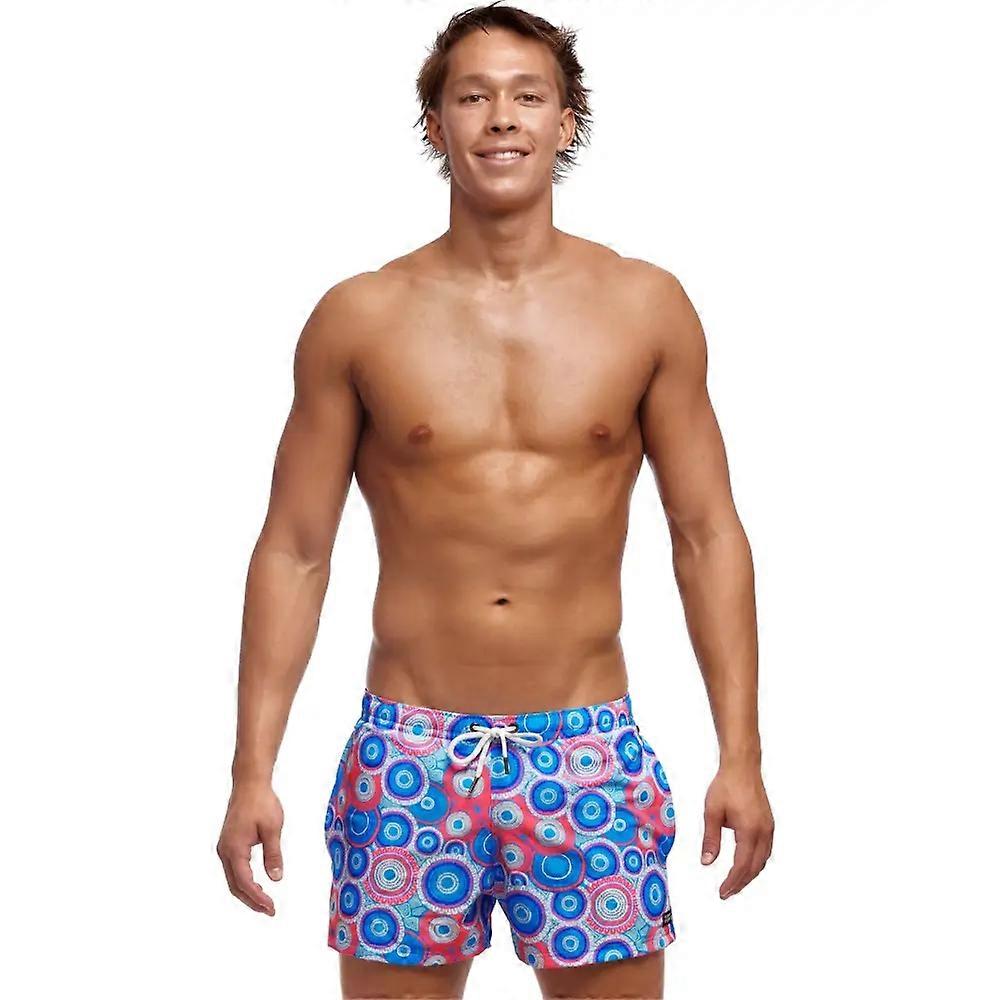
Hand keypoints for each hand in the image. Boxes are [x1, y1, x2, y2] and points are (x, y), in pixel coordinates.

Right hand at [216, 779, 284, 914]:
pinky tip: (255, 885)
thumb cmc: (261, 802)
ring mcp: (224, 848)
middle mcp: (225, 851)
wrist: (249, 784)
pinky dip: (243, 881)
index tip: (271, 907)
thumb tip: (276, 878)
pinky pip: (233, 870)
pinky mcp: (228, 844)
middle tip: (269, 910)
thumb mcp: (272, 828)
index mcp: (234, 849)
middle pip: (235, 886)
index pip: (245, 883)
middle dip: (251, 901)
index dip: (257, 898)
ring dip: (247, 893)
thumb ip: (273, 854)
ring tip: (264, 902)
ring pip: (232, 879)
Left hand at [701, 761, 773, 898]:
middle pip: (755, 867)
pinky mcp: (769, 823)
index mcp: (749, 831)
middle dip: (741, 882)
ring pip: (763, 860)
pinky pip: (766, 850)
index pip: (742, 865)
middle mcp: (763, 832)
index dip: (732, 882)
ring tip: (736, 882)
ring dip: (750, 874)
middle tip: (727, 892)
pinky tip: (747, 864)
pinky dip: (757, 862)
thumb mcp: (712, 812)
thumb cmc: (726, 786)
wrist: (742, 766)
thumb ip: (710, 839)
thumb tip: (707, 863)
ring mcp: (769, 828)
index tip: (722, 892)